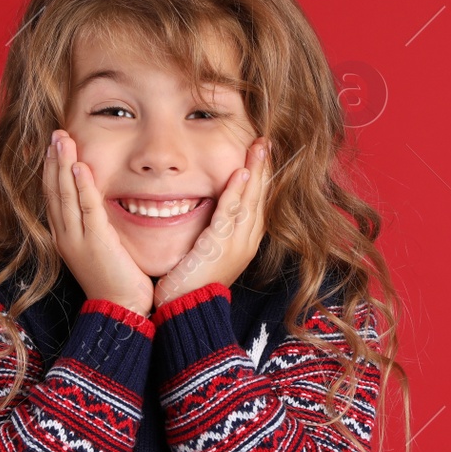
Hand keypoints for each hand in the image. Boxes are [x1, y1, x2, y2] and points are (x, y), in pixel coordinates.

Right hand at [44, 130, 154, 317]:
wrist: (121, 310)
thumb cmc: (116, 282)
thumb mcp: (101, 249)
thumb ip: (98, 227)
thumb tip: (102, 207)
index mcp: (65, 238)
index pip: (53, 197)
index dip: (51, 171)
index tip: (52, 148)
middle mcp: (65, 236)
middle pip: (53, 191)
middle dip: (52, 160)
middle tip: (54, 133)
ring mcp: (77, 239)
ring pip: (65, 195)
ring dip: (62, 165)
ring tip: (61, 139)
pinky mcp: (96, 242)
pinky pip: (86, 208)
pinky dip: (81, 186)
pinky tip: (79, 166)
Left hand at [152, 137, 270, 311]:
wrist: (185, 309)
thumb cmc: (190, 284)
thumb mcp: (206, 252)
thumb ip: (213, 231)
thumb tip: (211, 212)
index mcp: (244, 244)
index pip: (257, 204)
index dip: (261, 179)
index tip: (262, 156)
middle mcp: (246, 243)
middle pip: (260, 199)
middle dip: (264, 169)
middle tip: (265, 142)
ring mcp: (237, 245)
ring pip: (251, 201)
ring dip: (256, 172)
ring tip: (259, 147)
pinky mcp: (220, 247)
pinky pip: (231, 213)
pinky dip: (237, 192)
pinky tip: (242, 172)